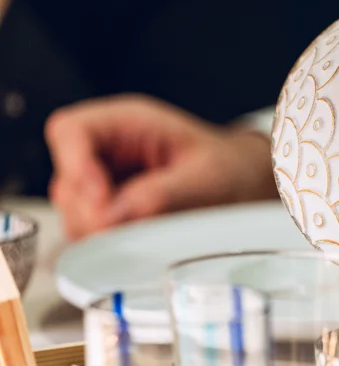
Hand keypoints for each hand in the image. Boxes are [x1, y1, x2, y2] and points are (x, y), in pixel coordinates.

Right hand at [46, 95, 276, 240]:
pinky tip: (141, 242)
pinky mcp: (108, 212)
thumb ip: (159, 195)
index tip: (102, 199)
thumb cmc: (229, 171)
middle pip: (67, 180)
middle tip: (128, 230)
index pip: (71, 131)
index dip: (75, 165)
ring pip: (73, 212)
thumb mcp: (204, 179)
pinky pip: (90, 231)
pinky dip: (108, 243)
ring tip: (145, 235)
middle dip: (91, 211)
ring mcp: (104, 182)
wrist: (244, 186)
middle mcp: (107, 150)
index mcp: (127, 123)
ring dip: (99, 231)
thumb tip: (111, 217)